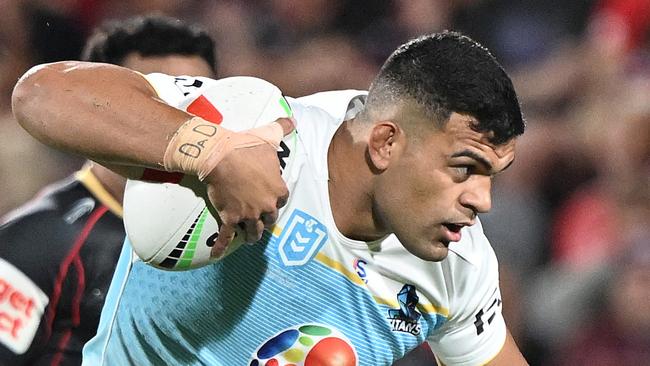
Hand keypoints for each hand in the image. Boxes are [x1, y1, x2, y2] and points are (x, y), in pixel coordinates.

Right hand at [203, 118, 293, 256]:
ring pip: (254, 232)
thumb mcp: (269, 136)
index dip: (276, 198)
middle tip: (259, 217)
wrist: (221, 156)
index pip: (282, 199)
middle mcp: (266, 206)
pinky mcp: (230, 218)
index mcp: (278, 189)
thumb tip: (292, 119)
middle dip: (265, 218)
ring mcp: (249, 214)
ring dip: (252, 236)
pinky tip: (216, 256)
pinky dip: (221, 247)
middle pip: (270, 218)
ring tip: (249, 238)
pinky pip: (227, 237)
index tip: (271, 197)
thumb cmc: (246, 146)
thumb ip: (283, 128)